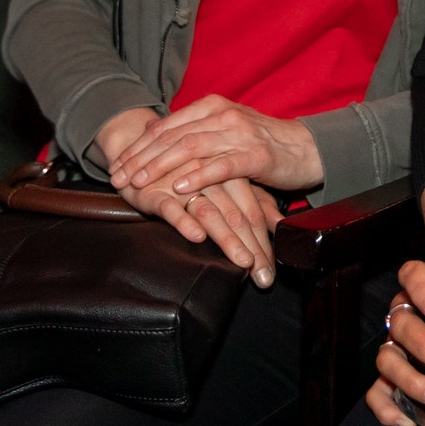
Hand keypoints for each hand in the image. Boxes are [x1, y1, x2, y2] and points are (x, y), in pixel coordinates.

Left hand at [108, 94, 325, 196]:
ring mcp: (239, 134)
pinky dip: (197, 176)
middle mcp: (222, 115)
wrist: (306, 149)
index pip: (166, 126)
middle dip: (140, 159)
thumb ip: (195, 131)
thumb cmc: (262, 144)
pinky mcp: (255, 155)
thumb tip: (156, 136)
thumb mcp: (225, 131)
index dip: (138, 146)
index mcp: (212, 107)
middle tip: (118, 178)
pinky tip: (179, 188)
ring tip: (139, 183)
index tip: (116, 165)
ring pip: (190, 148)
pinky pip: (221, 165)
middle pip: (172, 137)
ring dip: (160, 167)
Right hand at [114, 171, 283, 288]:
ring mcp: (183, 185)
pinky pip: (171, 208)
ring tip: (243, 262)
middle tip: (264, 277)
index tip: (272, 270)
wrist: (142, 148)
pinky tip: (197, 236)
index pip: (252, 213)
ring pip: (210, 213)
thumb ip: (255, 201)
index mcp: (229, 174)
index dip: (264, 242)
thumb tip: (282, 224)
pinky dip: (185, 221)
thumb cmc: (188, 170)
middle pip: (236, 216)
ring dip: (228, 240)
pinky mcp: (155, 192)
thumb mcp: (226, 183)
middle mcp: (209, 179)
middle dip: (252, 248)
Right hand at [365, 258, 424, 425]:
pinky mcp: (390, 381)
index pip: (412, 275)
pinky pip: (375, 392)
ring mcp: (396, 349)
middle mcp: (407, 317)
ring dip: (410, 379)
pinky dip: (386, 407)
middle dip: (424, 344)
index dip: (421, 289)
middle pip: (400, 321)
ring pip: (386, 358)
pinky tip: (406, 421)